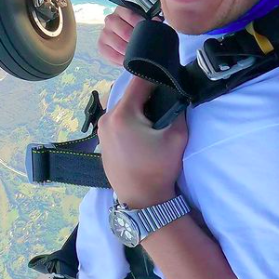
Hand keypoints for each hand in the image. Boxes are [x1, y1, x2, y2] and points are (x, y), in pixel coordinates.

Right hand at [98, 6, 160, 65]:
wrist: (126, 40)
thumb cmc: (136, 30)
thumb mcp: (143, 23)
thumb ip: (151, 21)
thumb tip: (157, 21)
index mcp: (122, 10)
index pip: (131, 15)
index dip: (140, 24)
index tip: (148, 32)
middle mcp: (110, 19)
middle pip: (124, 31)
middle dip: (135, 41)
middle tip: (143, 47)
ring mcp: (104, 32)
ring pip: (117, 43)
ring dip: (128, 51)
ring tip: (136, 56)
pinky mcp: (101, 45)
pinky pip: (109, 54)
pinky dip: (119, 59)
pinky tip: (126, 60)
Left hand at [98, 75, 187, 208]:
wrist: (143, 202)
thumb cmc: (158, 170)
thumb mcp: (177, 138)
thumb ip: (178, 111)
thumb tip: (177, 95)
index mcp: (122, 114)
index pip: (138, 82)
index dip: (155, 77)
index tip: (168, 78)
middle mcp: (106, 118)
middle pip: (129, 94)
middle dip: (147, 95)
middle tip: (165, 100)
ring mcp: (101, 129)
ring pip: (123, 107)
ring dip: (138, 108)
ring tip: (155, 117)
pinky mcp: (102, 140)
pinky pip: (117, 119)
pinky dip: (129, 119)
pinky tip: (142, 130)